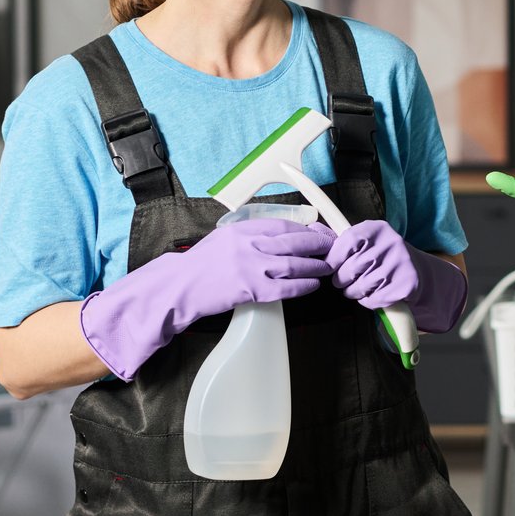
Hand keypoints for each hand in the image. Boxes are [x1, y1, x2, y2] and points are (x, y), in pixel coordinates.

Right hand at [80, 217, 334, 379]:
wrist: (180, 287)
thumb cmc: (201, 265)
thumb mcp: (225, 239)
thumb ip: (250, 235)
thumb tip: (281, 237)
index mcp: (242, 229)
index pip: (284, 225)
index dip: (307, 230)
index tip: (322, 234)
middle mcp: (249, 244)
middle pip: (294, 241)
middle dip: (319, 245)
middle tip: (334, 249)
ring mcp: (250, 266)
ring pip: (294, 263)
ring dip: (316, 266)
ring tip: (328, 268)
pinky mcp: (250, 289)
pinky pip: (285, 287)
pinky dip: (303, 285)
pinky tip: (312, 285)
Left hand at [326, 219, 470, 333]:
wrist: (417, 272)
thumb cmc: (382, 257)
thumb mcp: (365, 242)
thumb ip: (340, 240)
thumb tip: (312, 227)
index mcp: (378, 229)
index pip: (347, 242)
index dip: (334, 258)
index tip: (330, 267)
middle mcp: (391, 243)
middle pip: (351, 268)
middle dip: (342, 280)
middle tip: (344, 281)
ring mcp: (400, 264)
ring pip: (361, 286)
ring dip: (354, 292)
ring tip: (359, 288)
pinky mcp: (406, 285)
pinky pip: (374, 299)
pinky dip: (369, 301)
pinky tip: (375, 294)